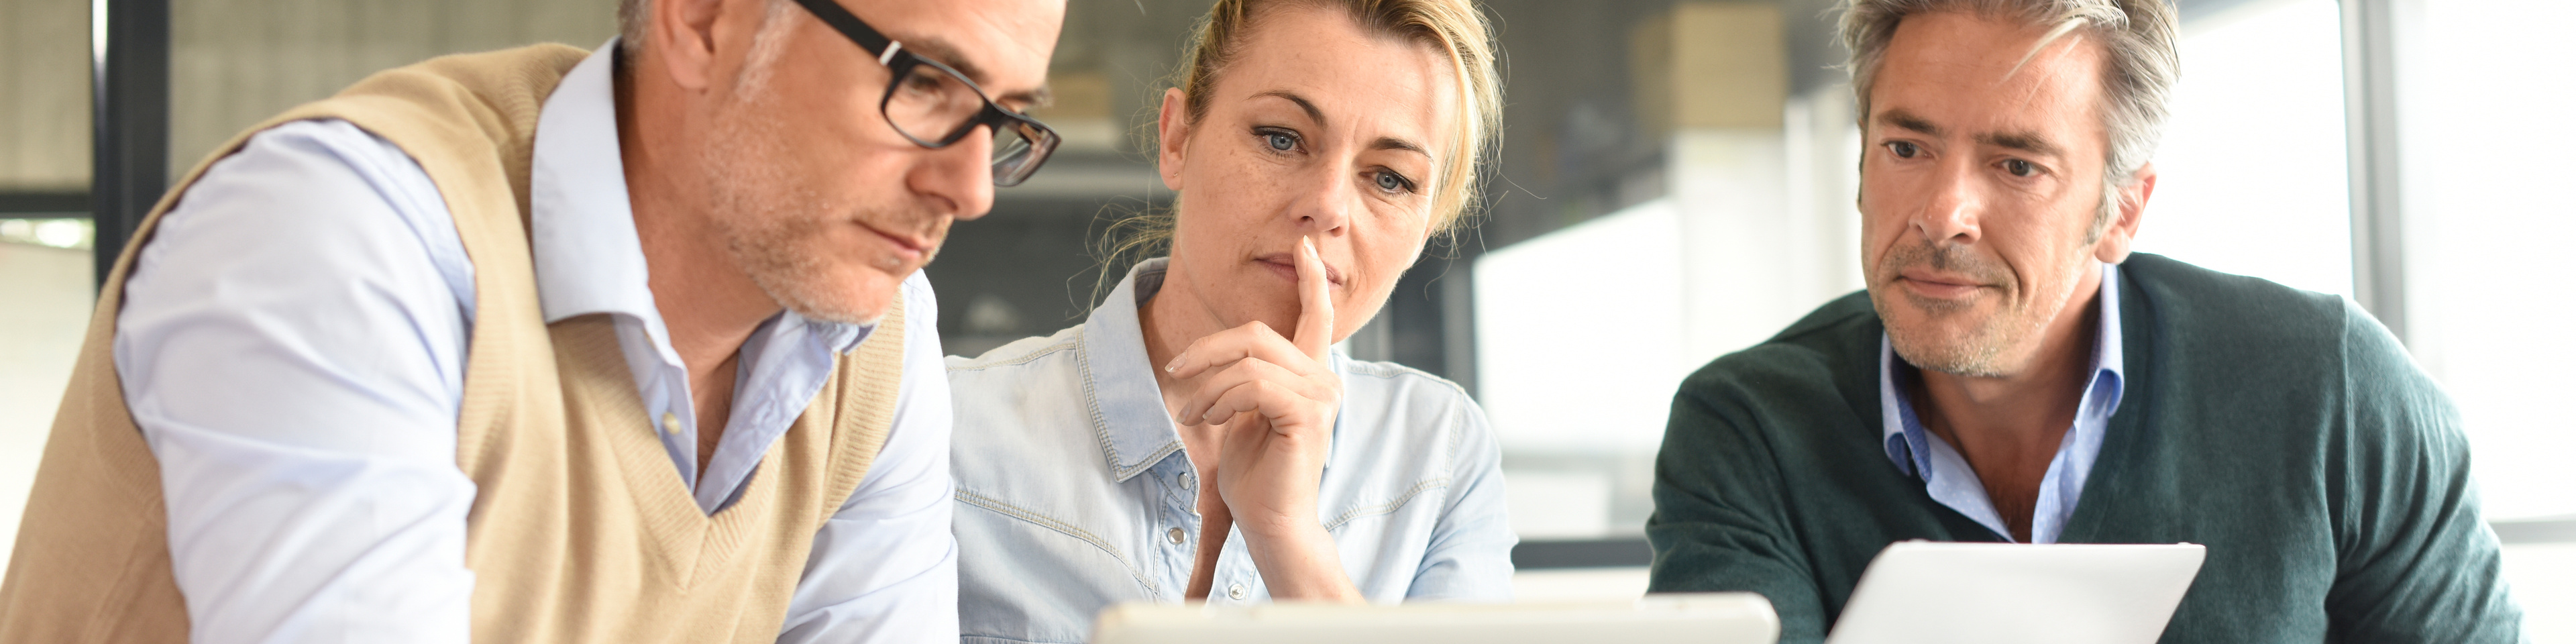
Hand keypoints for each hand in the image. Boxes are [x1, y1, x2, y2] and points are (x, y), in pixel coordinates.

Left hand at [1169, 236, 1354, 600]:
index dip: (1311, 279)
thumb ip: (1247, 380)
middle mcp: (1325, 380)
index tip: (1303, 246)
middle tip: (1175, 371)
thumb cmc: (1256, 478)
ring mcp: (1321, 396)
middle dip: (1207, 349)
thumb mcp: (1245, 416)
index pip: (1317, 317)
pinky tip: (1209, 421)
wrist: (1271, 524)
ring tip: (1191, 414)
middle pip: (1257, 334)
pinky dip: (1220, 399)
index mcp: (1312, 376)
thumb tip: (1226, 355)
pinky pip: (1252, 385)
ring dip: (1207, 386)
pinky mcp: (1308, 415)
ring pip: (1249, 360)